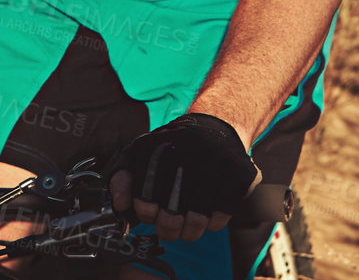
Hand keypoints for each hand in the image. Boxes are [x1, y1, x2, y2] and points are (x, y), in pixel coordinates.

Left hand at [107, 113, 261, 241]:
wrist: (217, 127)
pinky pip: (221, 218)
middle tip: (169, 226)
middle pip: (171, 218)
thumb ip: (123, 177)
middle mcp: (188, 153)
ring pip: (197, 222)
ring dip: (190, 231)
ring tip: (188, 225)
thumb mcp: (142, 153)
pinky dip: (212, 223)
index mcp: (160, 149)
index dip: (146, 214)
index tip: (150, 212)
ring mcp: (216, 165)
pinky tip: (208, 212)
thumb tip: (119, 205)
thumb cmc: (174, 148)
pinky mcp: (239, 177)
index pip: (144, 201)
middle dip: (168, 229)